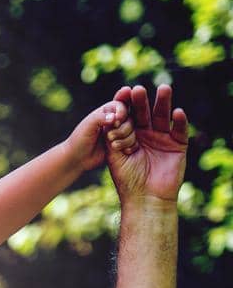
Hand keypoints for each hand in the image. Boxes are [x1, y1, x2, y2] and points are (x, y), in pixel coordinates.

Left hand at [66, 99, 136, 170]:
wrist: (77, 159)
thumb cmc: (79, 140)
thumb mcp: (87, 127)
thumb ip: (100, 118)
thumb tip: (115, 117)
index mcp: (106, 112)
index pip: (121, 105)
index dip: (122, 112)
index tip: (117, 121)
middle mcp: (115, 121)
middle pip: (130, 118)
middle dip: (124, 128)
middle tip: (110, 136)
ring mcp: (119, 133)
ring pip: (133, 131)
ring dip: (126, 138)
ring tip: (112, 145)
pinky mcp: (122, 144)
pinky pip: (133, 142)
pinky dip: (129, 146)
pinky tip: (121, 151)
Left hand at [106, 84, 188, 206]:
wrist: (144, 198)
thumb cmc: (126, 179)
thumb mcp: (114, 155)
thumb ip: (111, 135)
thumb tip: (106, 115)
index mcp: (130, 135)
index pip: (129, 116)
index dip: (126, 105)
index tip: (122, 93)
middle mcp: (147, 134)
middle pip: (146, 113)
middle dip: (142, 101)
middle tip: (138, 89)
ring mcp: (163, 138)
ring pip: (164, 116)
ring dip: (164, 102)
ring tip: (163, 89)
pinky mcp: (178, 145)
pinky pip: (180, 130)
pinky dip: (180, 121)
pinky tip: (177, 112)